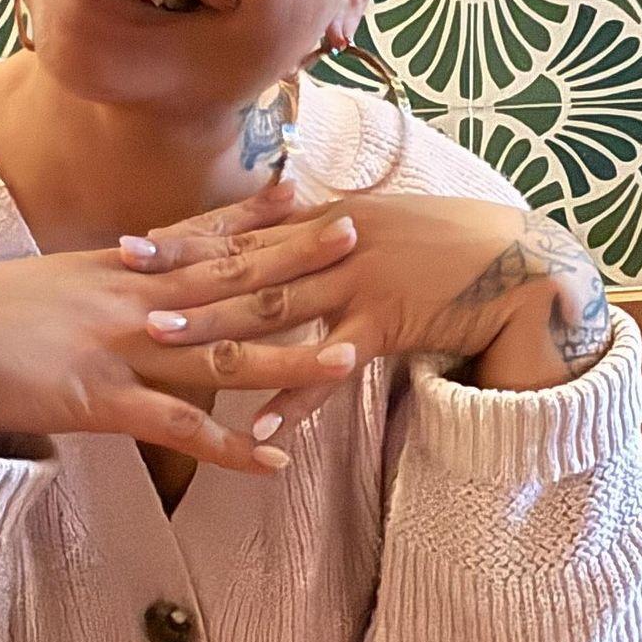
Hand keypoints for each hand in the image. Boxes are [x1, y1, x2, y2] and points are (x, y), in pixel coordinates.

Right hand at [0, 177, 366, 475]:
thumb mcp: (54, 281)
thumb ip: (102, 278)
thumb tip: (131, 267)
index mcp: (121, 269)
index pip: (200, 236)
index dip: (254, 216)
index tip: (303, 192)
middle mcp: (134, 299)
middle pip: (230, 279)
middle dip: (296, 260)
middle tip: (357, 236)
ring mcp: (123, 349)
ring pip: (223, 351)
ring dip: (290, 356)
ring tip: (352, 354)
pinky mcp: (104, 401)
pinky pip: (179, 427)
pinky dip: (229, 446)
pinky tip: (274, 460)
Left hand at [121, 194, 610, 439]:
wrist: (519, 260)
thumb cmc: (446, 246)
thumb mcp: (379, 228)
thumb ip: (325, 236)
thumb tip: (280, 232)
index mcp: (326, 221)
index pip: (243, 231)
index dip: (186, 239)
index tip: (131, 244)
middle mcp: (334, 244)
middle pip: (244, 263)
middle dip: (180, 272)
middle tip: (122, 279)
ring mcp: (358, 282)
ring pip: (275, 309)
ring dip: (217, 326)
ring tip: (161, 341)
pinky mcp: (388, 323)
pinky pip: (331, 367)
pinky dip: (293, 395)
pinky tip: (255, 420)